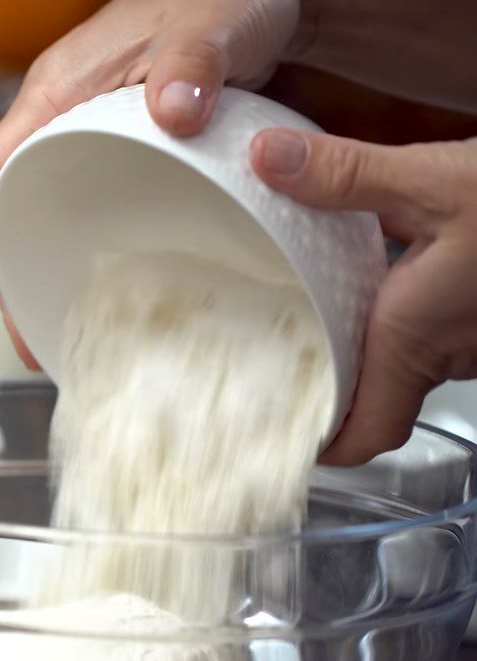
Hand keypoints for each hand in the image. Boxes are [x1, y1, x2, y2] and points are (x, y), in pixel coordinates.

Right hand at [0, 0, 303, 366]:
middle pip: (8, 213)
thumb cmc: (219, 0)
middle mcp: (61, 122)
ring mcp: (89, 140)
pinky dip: (79, 253)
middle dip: (6, 286)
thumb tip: (174, 113)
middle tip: (31, 348)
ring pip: (42, 217)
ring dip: (45, 277)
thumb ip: (193, 62)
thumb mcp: (209, 25)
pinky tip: (106, 286)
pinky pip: (80, 210)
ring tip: (68, 334)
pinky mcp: (120, 154)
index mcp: (57, 94)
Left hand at [250, 130, 476, 464]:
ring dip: (366, 351)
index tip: (294, 441)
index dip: (330, 447)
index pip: (367, 432)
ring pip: (409, 365)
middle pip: (380, 399)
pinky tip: (380, 282)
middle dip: (336, 391)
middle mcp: (447, 352)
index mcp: (413, 338)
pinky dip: (401, 322)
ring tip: (314, 326)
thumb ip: (348, 175)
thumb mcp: (436, 182)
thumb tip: (269, 159)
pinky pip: (438, 335)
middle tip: (287, 374)